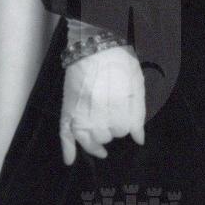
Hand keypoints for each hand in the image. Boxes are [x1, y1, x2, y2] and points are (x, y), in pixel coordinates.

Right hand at [59, 44, 145, 163]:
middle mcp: (100, 115)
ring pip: (89, 140)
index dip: (125, 124)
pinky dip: (68, 148)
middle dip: (112, 130)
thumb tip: (139, 140)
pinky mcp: (67, 109)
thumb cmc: (120, 61)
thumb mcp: (137, 85)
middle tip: (111, 115)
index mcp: (120, 108)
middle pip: (108, 137)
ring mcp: (81, 113)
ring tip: (100, 141)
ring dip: (95, 142)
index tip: (124, 114)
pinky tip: (70, 160)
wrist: (93, 44)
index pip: (124, 131)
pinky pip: (65, 134)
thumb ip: (138, 114)